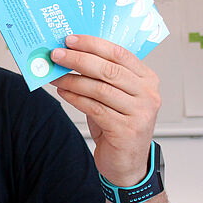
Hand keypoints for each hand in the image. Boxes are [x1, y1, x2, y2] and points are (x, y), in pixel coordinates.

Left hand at [50, 35, 159, 185]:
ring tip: (54, 75)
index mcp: (147, 79)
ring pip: (99, 89)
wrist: (127, 163)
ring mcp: (139, 113)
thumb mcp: (116, 96)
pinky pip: (94, 108)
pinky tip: (63, 92)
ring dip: (72, 79)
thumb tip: (72, 54)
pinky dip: (75, 98)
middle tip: (57, 54)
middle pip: (109, 70)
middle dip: (78, 59)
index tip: (70, 39)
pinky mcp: (126, 130)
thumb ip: (103, 76)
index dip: (93, 44)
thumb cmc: (119, 125)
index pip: (120, 53)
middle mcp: (148, 94)